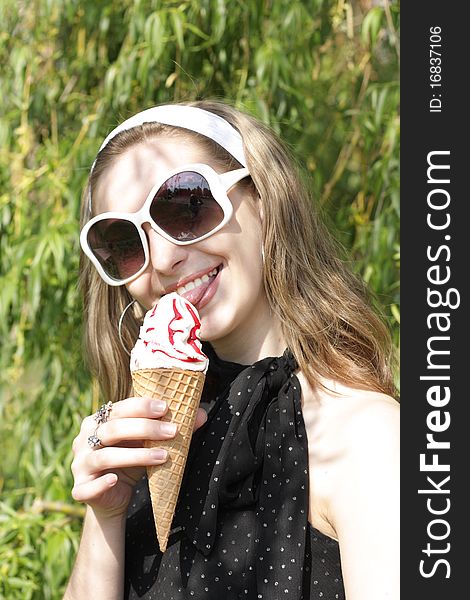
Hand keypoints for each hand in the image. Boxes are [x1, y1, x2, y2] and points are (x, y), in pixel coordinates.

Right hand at [70, 397, 207, 518]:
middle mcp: (84, 439)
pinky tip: (117, 480)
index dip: (141, 406)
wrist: (113, 497)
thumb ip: (170, 428)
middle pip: (112, 429)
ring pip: (104, 456)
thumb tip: (201, 414)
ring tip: (163, 456)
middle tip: (172, 431)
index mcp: (98, 420)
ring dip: (135, 455)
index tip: (166, 408)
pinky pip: (88, 486)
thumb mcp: (149, 443)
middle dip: (144, 428)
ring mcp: (80, 464)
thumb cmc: (131, 460)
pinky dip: (102, 482)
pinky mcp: (79, 488)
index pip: (119, 408)